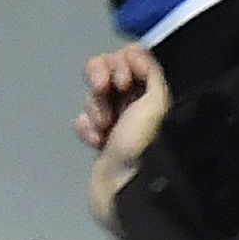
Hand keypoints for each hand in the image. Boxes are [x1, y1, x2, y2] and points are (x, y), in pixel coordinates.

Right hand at [76, 46, 170, 229]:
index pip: (130, 57)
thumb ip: (148, 70)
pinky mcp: (98, 137)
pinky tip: (95, 140)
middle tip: (104, 90)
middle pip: (106, 70)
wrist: (126, 187)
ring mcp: (114, 119)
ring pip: (92, 94)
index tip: (122, 80)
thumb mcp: (156, 101)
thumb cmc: (143, 145)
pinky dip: (85, 128)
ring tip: (104, 127)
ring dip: (94, 107)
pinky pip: (82, 120)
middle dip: (100, 78)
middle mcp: (134, 101)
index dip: (119, 62)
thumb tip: (133, 52)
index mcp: (151, 91)